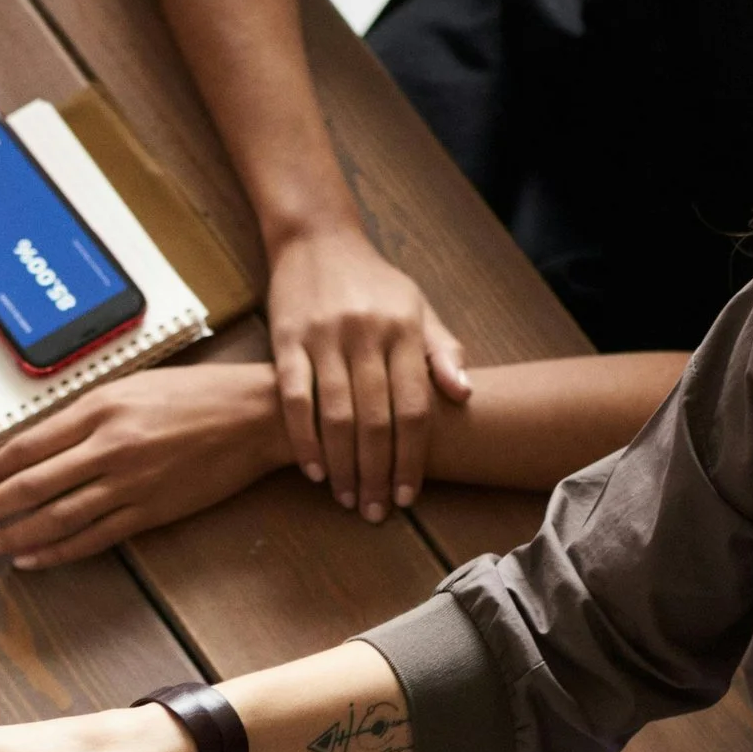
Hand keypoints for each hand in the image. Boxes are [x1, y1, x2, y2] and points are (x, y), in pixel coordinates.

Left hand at [0, 367, 287, 569]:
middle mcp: (108, 446)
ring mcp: (129, 483)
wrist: (253, 417)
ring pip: (56, 517)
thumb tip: (42, 444)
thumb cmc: (196, 396)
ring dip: (11, 536)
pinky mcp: (150, 512)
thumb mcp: (134, 388)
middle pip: (32, 486)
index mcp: (100, 408)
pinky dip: (56, 550)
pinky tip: (29, 559)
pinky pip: (92, 537)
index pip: (29, 446)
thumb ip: (88, 414)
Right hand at [266, 223, 468, 520]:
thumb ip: (442, 351)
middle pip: (376, 420)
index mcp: (404, 329)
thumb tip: (464, 395)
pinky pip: (296, 399)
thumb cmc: (374, 284)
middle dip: (377, 473)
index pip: (413, 408)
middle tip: (376, 512)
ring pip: (337, 416)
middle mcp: (366, 333)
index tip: (408, 496)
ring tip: (347, 499)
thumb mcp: (417, 308)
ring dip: (342, 466)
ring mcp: (325, 336)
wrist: (318, 239)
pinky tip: (313, 470)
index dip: (412, 458)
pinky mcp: (287, 339)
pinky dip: (305, 439)